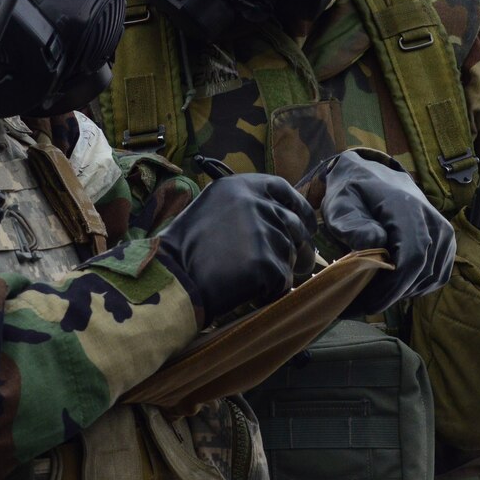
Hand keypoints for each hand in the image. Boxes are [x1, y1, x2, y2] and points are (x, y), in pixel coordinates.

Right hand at [154, 173, 314, 323]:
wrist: (172, 280)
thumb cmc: (186, 251)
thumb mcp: (212, 209)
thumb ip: (246, 208)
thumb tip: (287, 221)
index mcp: (239, 186)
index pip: (282, 189)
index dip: (300, 207)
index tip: (307, 224)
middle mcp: (254, 203)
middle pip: (294, 225)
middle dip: (298, 247)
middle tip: (295, 266)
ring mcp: (263, 232)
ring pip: (291, 255)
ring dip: (278, 271)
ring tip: (248, 280)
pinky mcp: (268, 263)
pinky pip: (283, 281)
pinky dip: (270, 292)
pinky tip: (246, 293)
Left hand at [310, 153, 454, 313]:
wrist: (376, 177)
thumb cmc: (354, 192)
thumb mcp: (340, 203)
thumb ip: (351, 223)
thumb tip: (374, 244)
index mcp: (407, 208)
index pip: (412, 257)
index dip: (393, 287)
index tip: (368, 303)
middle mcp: (433, 220)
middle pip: (422, 272)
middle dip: (393, 295)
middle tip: (363, 305)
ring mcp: (444, 232)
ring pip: (430, 278)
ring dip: (403, 293)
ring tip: (374, 295)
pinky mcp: (447, 243)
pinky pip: (437, 277)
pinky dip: (416, 287)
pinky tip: (394, 286)